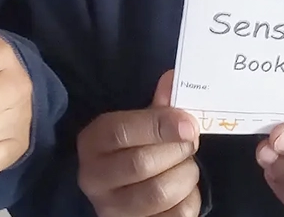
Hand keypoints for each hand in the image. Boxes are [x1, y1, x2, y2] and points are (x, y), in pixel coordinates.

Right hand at [76, 71, 201, 216]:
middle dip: (177, 150)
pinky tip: (186, 189)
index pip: (121, 132)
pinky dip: (190, 200)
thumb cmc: (129, 150)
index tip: (188, 123)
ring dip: (186, 175)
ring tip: (187, 165)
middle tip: (191, 141)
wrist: (118, 190)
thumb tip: (174, 80)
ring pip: (159, 192)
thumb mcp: (136, 124)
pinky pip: (174, 215)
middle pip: (142, 163)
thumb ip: (156, 106)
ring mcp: (112, 208)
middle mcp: (94, 178)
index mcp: (92, 142)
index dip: (159, 125)